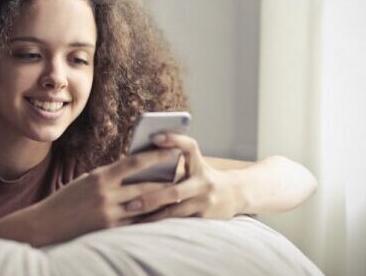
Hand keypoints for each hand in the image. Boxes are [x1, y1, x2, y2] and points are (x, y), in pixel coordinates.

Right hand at [28, 148, 182, 244]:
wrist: (46, 223)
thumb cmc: (68, 199)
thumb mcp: (88, 180)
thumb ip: (111, 174)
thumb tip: (134, 167)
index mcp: (101, 177)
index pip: (134, 162)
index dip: (156, 155)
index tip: (172, 150)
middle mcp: (107, 195)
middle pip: (145, 186)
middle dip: (166, 180)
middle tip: (183, 174)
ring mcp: (109, 214)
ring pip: (145, 206)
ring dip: (163, 200)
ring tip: (177, 194)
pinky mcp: (110, 230)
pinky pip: (136, 223)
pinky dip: (150, 218)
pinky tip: (161, 215)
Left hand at [132, 133, 246, 221]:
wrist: (235, 194)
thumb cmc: (204, 177)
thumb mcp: (195, 166)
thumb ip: (174, 163)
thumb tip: (139, 161)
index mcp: (199, 165)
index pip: (189, 147)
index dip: (174, 140)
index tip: (154, 137)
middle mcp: (204, 183)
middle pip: (174, 191)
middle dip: (150, 199)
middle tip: (130, 204)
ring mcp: (205, 202)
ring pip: (175, 212)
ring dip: (152, 216)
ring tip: (134, 219)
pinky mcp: (205, 217)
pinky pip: (179, 223)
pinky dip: (162, 224)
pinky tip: (146, 227)